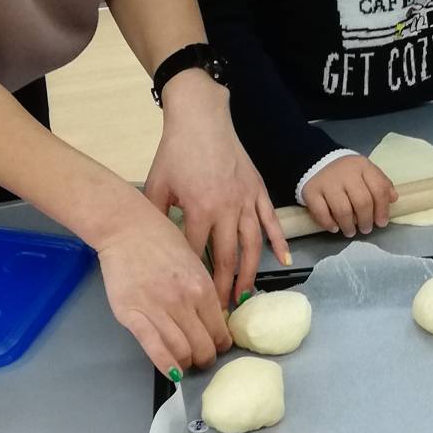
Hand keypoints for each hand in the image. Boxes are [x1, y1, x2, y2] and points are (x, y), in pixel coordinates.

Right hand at [97, 196, 231, 371]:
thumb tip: (214, 318)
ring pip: (182, 352)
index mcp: (202, 287)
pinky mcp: (132, 315)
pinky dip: (166, 366)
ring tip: (186, 363)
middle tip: (202, 360)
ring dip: (187, 363)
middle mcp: (184, 301)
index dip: (221, 345)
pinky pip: (154, 349)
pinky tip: (172, 374)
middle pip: (203, 346)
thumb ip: (203, 290)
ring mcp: (157, 309)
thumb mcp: (194, 261)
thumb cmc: (161, 240)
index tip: (217, 347)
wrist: (127, 228)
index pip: (219, 330)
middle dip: (206, 359)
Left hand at [144, 73, 290, 306]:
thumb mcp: (157, 184)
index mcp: (199, 208)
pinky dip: (278, 243)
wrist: (202, 117)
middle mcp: (226, 208)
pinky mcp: (259, 191)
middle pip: (226, 258)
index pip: (195, 254)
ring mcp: (246, 200)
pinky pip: (271, 222)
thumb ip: (156, 216)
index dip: (193, 280)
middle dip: (223, 288)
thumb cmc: (176, 151)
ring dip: (249, 274)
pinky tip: (283, 263)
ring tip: (246, 297)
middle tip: (221, 314)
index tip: (191, 302)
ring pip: (252, 246)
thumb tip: (149, 246)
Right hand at [300, 154, 397, 237]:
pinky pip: (321, 212)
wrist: (316, 161)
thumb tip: (393, 199)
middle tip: (366, 229)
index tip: (381, 222)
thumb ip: (381, 183)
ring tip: (350, 231)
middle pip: (362, 202)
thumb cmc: (347, 171)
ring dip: (349, 225)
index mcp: (362, 166)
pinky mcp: (311, 191)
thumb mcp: (366, 171)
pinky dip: (329, 223)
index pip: (379, 189)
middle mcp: (345, 173)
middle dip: (366, 220)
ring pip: (342, 210)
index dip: (383, 209)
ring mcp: (327, 182)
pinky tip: (334, 227)